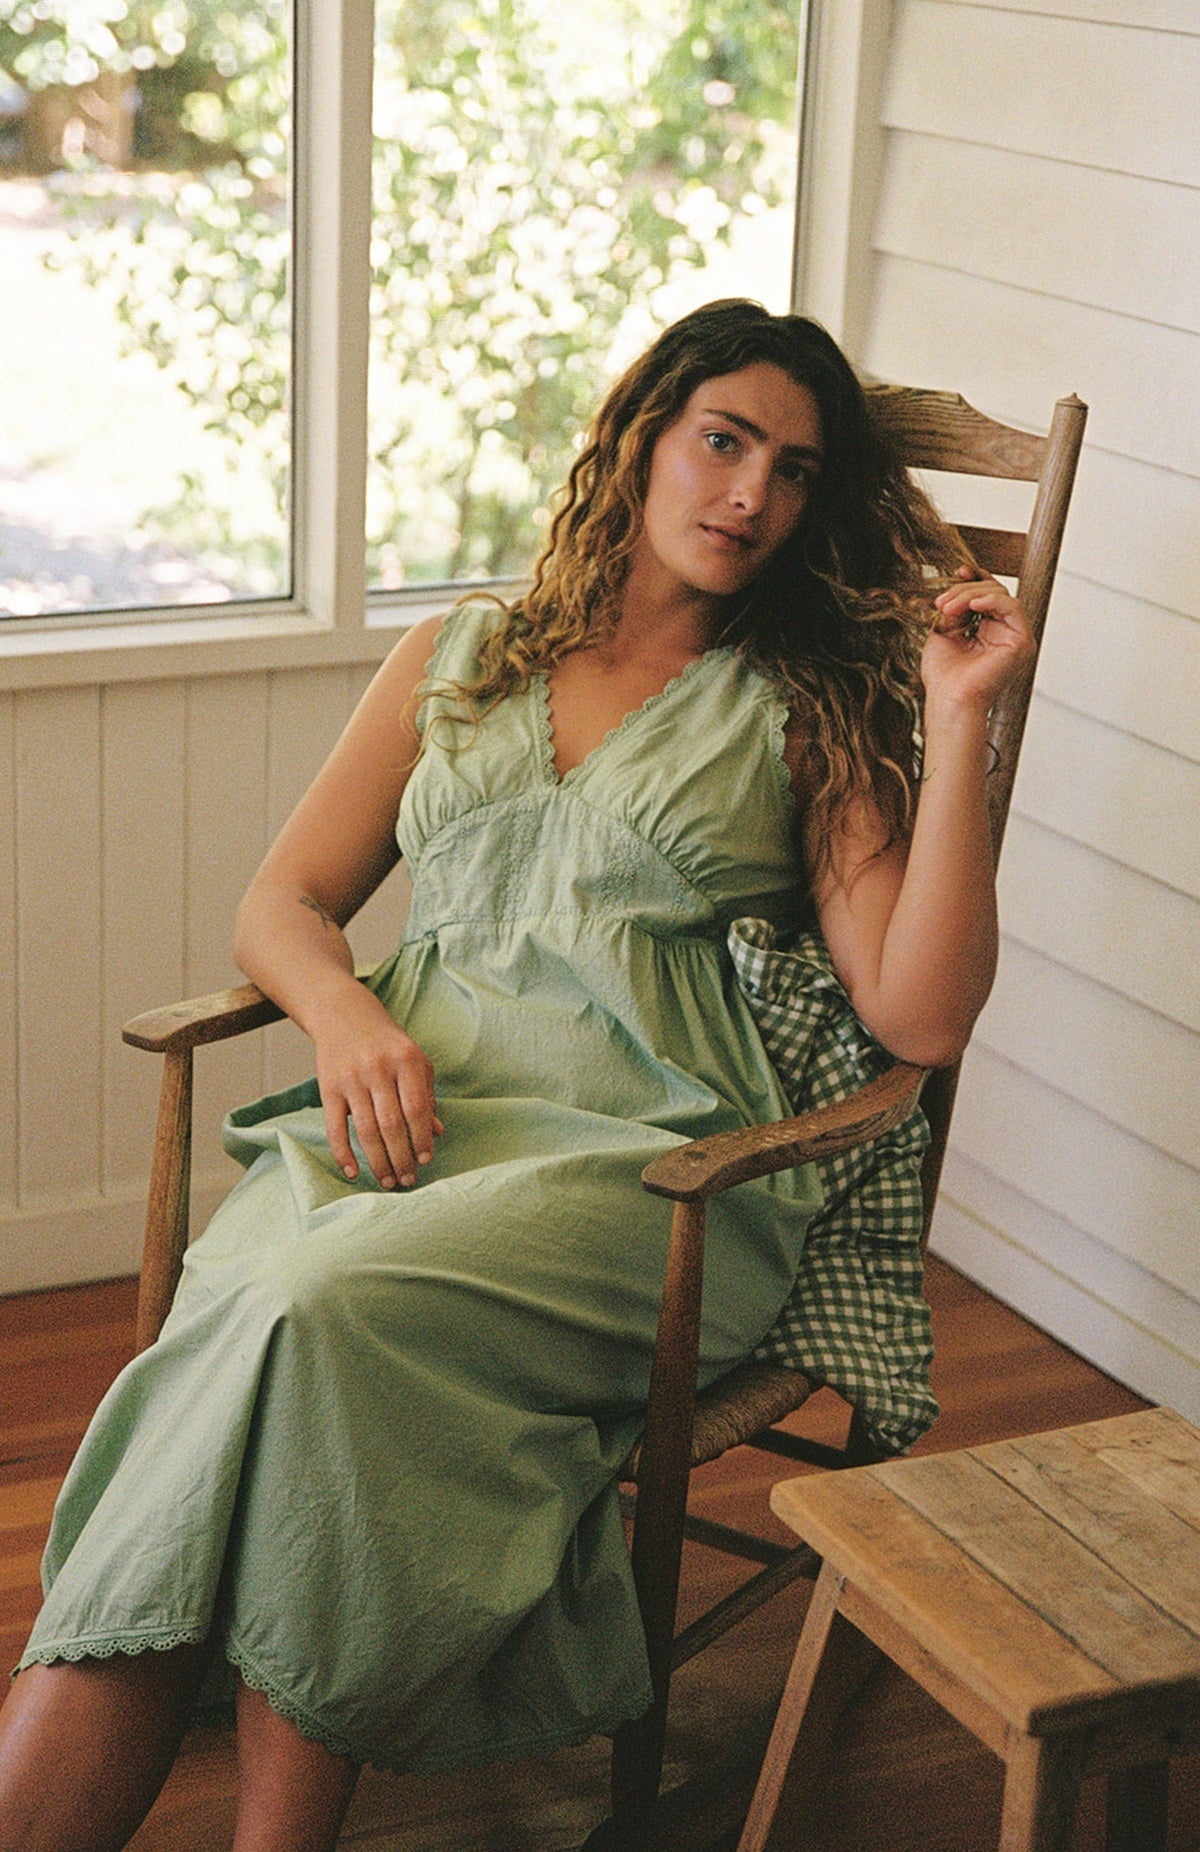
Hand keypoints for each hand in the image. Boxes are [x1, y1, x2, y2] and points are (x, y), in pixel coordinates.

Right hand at [311, 985, 443, 1189]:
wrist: (343, 1014)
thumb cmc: (387, 1043)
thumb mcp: (414, 1061)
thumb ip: (426, 1095)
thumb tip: (436, 1133)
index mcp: (406, 1060)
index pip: (416, 1108)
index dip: (422, 1138)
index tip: (425, 1161)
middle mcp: (378, 1069)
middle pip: (391, 1124)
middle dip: (401, 1157)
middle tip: (408, 1180)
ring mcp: (351, 1079)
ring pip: (366, 1130)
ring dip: (378, 1161)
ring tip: (388, 1181)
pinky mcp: (328, 1088)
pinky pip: (335, 1127)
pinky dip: (343, 1152)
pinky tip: (353, 1172)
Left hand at [922, 566, 1034, 712]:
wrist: (949, 699)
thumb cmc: (944, 676)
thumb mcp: (944, 630)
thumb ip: (955, 608)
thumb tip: (959, 588)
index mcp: (988, 631)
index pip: (988, 595)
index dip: (975, 579)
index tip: (958, 571)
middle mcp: (1004, 632)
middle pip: (993, 591)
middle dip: (964, 591)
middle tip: (942, 603)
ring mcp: (1015, 636)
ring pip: (1001, 595)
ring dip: (971, 595)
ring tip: (948, 609)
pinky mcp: (1021, 641)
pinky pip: (1012, 607)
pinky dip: (991, 601)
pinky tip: (972, 606)